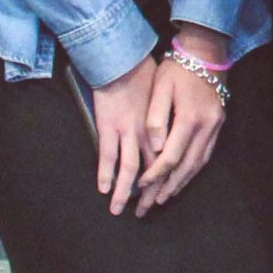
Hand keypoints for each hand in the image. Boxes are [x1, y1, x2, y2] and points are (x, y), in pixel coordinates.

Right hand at [89, 58, 160, 216]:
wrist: (125, 61)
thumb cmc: (147, 77)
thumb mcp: (166, 100)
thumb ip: (168, 123)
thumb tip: (169, 142)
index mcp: (164, 128)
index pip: (168, 162)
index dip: (167, 181)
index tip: (164, 197)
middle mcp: (149, 133)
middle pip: (151, 171)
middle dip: (147, 194)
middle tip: (144, 212)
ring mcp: (128, 132)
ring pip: (129, 169)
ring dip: (124, 192)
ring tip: (118, 209)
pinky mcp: (108, 127)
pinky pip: (107, 156)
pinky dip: (105, 174)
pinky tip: (103, 188)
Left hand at [134, 32, 229, 216]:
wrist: (206, 52)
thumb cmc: (178, 68)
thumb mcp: (160, 88)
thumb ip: (155, 119)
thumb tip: (153, 148)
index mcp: (189, 119)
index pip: (169, 157)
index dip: (154, 175)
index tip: (139, 186)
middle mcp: (206, 127)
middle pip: (184, 167)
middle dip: (165, 188)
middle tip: (149, 206)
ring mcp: (215, 127)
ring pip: (197, 164)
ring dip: (180, 183)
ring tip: (164, 198)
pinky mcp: (218, 124)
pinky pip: (205, 154)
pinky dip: (192, 170)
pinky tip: (182, 178)